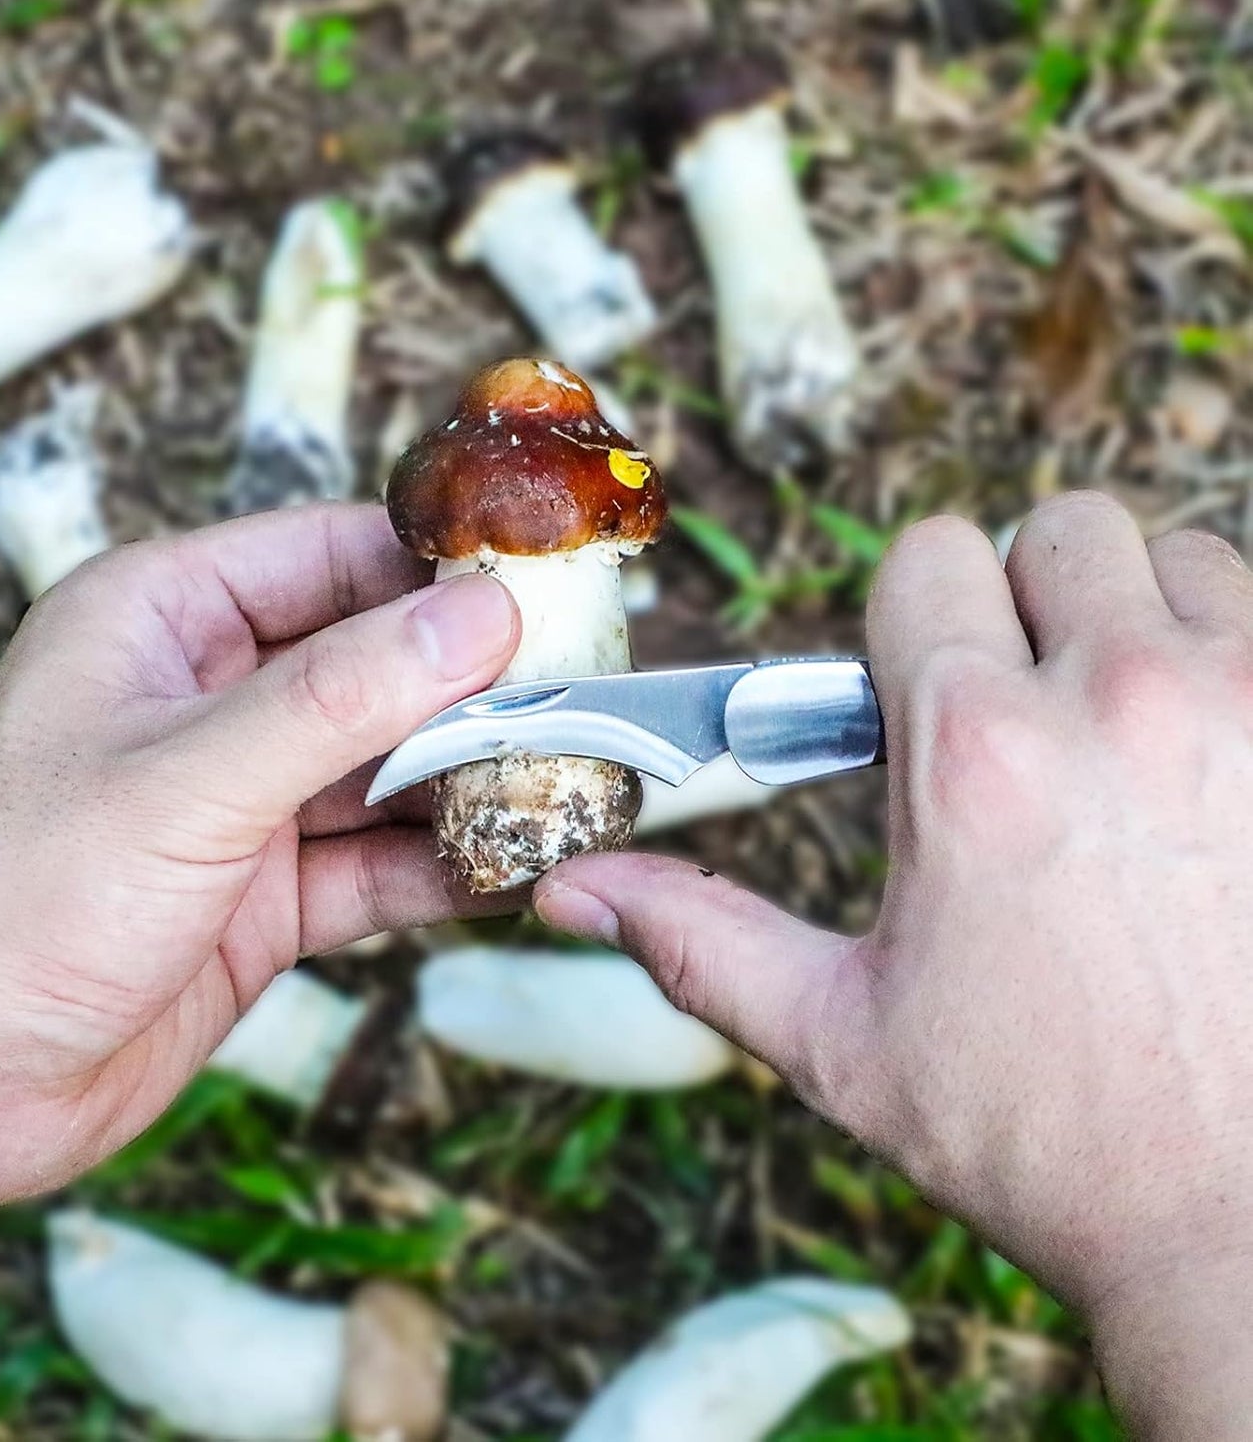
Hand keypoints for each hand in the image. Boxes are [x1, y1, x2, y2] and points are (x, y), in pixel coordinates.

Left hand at [0, 505, 518, 1314]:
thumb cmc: (12, 900)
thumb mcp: (191, 779)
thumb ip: (343, 698)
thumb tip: (479, 620)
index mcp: (166, 616)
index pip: (334, 554)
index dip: (441, 570)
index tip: (549, 591)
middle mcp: (212, 697)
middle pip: (378, 666)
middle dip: (475, 690)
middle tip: (588, 699)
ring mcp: (242, 801)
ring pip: (388, 770)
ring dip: (471, 784)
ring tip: (575, 785)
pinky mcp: (262, 895)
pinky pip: (376, 864)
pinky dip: (440, 868)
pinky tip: (513, 867)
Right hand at [536, 492, 1252, 1439]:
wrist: (1242, 1225)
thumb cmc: (1043, 1136)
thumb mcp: (838, 1040)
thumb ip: (694, 937)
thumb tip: (570, 891)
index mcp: (972, 755)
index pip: (925, 558)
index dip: (911, 622)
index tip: (925, 697)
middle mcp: (1117, 701)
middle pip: (1053, 530)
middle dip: (1022, 603)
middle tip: (1024, 708)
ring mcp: (1248, 708)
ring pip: (1175, 556)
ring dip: (1136, 618)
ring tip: (1120, 731)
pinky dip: (1231, 657)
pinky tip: (1205, 760)